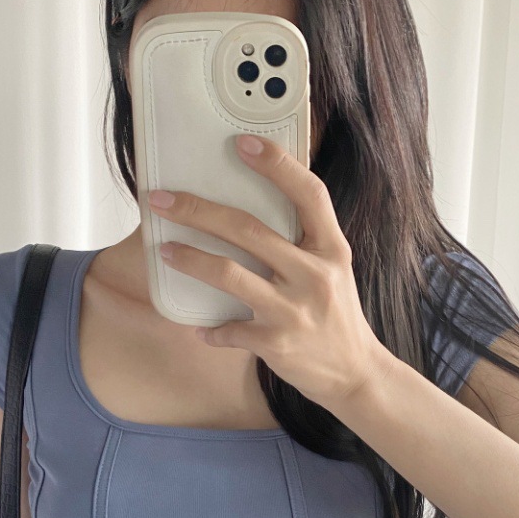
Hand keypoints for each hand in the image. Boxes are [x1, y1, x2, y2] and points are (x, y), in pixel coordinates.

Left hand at [146, 133, 387, 409]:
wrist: (356, 373)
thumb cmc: (336, 314)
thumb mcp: (333, 269)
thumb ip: (303, 240)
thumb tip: (249, 208)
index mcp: (332, 249)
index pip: (309, 194)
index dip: (277, 165)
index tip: (242, 144)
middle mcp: (316, 275)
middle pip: (248, 229)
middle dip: (197, 210)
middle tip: (161, 200)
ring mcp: (295, 310)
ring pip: (230, 274)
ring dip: (190, 260)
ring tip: (163, 251)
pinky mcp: (278, 343)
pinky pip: (230, 329)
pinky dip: (210, 329)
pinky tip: (200, 327)